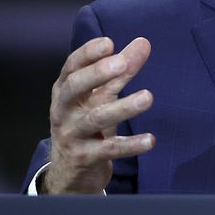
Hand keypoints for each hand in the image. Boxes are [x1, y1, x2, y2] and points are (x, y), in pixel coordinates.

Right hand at [42, 36, 153, 193]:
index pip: (72, 67)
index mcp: (65, 90)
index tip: (109, 43)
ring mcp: (72, 134)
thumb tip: (143, 42)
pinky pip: (109, 149)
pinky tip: (150, 140)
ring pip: (95, 118)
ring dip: (122, 107)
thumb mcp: (100, 96)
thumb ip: (121, 71)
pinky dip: (130, 145)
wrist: (70, 171)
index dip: (88, 54)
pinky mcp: (85, 157)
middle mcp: (63, 110)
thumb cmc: (86, 124)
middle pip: (75, 87)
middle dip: (97, 73)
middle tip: (122, 63)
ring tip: (148, 97)